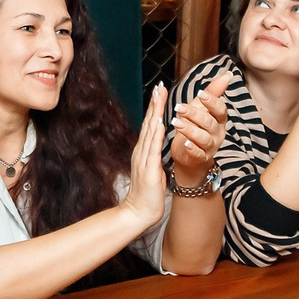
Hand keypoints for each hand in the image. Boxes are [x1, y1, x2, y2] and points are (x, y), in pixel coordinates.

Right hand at [120, 85, 168, 228]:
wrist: (138, 212)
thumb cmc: (147, 194)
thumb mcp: (153, 170)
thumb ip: (154, 156)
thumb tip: (158, 147)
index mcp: (144, 151)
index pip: (150, 126)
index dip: (154, 108)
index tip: (159, 92)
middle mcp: (141, 152)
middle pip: (148, 123)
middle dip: (154, 104)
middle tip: (159, 86)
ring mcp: (144, 159)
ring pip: (150, 131)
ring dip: (155, 113)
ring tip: (159, 97)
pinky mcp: (149, 169)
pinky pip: (153, 148)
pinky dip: (156, 134)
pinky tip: (160, 122)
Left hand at [170, 73, 230, 186]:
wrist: (188, 153)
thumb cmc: (195, 126)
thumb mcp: (201, 107)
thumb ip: (213, 92)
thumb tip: (227, 74)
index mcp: (219, 119)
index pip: (220, 110)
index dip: (212, 102)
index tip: (200, 94)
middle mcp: (217, 133)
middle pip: (209, 123)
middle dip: (194, 114)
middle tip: (179, 107)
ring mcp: (211, 147)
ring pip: (203, 138)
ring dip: (190, 130)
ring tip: (177, 122)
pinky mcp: (201, 158)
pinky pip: (199, 154)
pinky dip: (192, 148)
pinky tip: (185, 143)